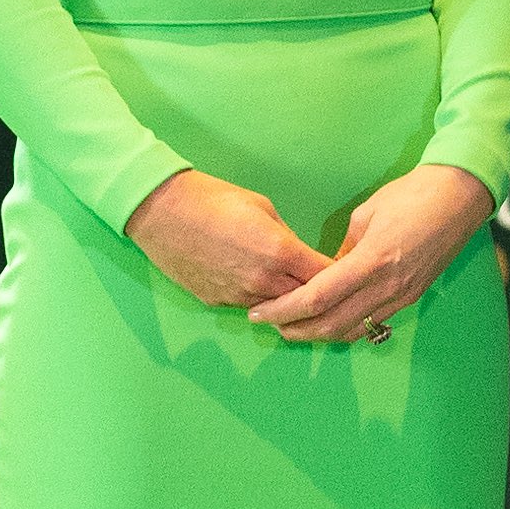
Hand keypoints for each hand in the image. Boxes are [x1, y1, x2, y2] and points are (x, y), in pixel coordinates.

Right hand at [124, 169, 329, 310]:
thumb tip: (299, 257)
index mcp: (280, 252)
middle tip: (326, 286)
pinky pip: (250, 306)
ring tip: (292, 286)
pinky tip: (256, 282)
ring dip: (289, 300)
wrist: (162, 211)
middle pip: (306, 300)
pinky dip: (260, 299)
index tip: (347, 272)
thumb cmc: (213, 199)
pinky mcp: (218, 303)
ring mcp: (239, 297)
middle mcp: (263, 281)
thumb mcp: (263, 207)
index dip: (341, 276)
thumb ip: (287, 238)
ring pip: (278, 309)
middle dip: (318, 293)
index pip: (326, 277)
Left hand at [247, 161, 498, 345]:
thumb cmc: (411, 194)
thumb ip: (343, 250)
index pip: (317, 298)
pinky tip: (328, 321)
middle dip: (294, 329)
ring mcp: (402, 296)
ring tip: (293, 326)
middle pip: (330, 324)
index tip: (260, 311)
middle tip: (268, 323)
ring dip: (318, 333)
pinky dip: (344, 328)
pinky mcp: (411, 297)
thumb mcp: (366, 214)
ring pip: (351, 330)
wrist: (460, 197)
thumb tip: (327, 273)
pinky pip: (372, 323)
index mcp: (371, 260)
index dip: (284, 309)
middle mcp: (387, 286)